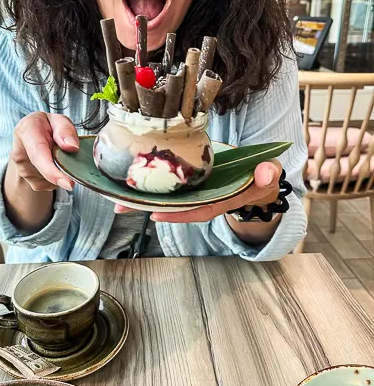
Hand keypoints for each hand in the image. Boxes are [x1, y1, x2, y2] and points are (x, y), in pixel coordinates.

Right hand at [9, 111, 77, 191]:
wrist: (32, 138)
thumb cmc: (47, 127)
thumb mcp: (58, 120)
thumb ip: (65, 129)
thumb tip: (72, 147)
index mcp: (26, 131)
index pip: (38, 154)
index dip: (52, 170)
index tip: (68, 183)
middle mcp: (20, 153)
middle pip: (44, 171)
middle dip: (62, 178)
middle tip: (75, 180)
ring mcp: (24, 171)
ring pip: (50, 180)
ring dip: (63, 173)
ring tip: (63, 157)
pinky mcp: (32, 182)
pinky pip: (52, 185)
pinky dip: (60, 178)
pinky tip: (58, 165)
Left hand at [114, 160, 281, 222]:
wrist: (260, 178)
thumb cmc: (263, 178)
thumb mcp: (268, 177)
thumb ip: (267, 175)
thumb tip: (267, 172)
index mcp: (223, 199)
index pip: (200, 209)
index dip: (180, 213)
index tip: (157, 213)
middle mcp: (206, 198)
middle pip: (176, 207)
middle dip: (149, 208)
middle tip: (121, 207)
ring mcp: (198, 191)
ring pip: (169, 198)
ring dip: (144, 199)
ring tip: (118, 199)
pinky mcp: (192, 183)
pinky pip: (171, 187)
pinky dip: (152, 187)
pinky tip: (132, 185)